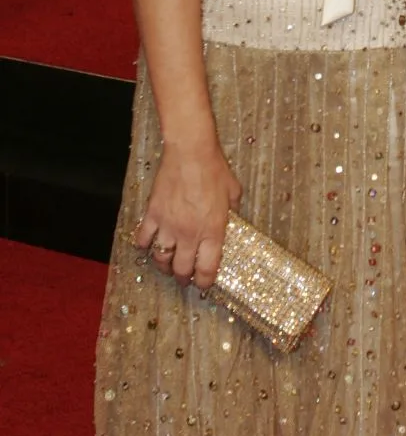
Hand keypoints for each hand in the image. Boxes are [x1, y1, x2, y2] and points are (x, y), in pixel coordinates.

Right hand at [133, 141, 240, 290]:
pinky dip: (144, 245)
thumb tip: (232, 217)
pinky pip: (143, 238)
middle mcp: (190, 234)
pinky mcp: (153, 214)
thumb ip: (232, 210)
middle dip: (183, 278)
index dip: (205, 282)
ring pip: (161, 259)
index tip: (204, 284)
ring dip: (164, 265)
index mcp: (213, 231)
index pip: (207, 269)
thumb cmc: (214, 169)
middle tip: (184, 278)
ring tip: (167, 264)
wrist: (191, 152)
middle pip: (182, 269)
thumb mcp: (233, 192)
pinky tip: (148, 244)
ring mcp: (169, 225)